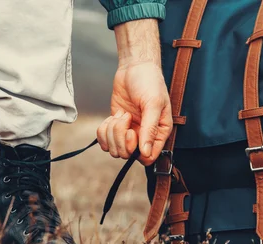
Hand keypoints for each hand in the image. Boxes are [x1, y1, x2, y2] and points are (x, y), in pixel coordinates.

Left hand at [96, 20, 171, 165]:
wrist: (134, 67)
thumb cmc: (150, 82)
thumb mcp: (153, 104)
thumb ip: (150, 129)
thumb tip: (145, 153)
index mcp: (159, 134)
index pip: (148, 158)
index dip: (136, 150)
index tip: (132, 131)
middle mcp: (144, 137)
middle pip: (127, 155)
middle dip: (120, 137)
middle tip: (125, 117)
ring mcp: (128, 133)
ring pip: (113, 150)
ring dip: (112, 131)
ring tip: (121, 114)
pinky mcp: (115, 128)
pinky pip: (104, 141)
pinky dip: (103, 130)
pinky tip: (112, 116)